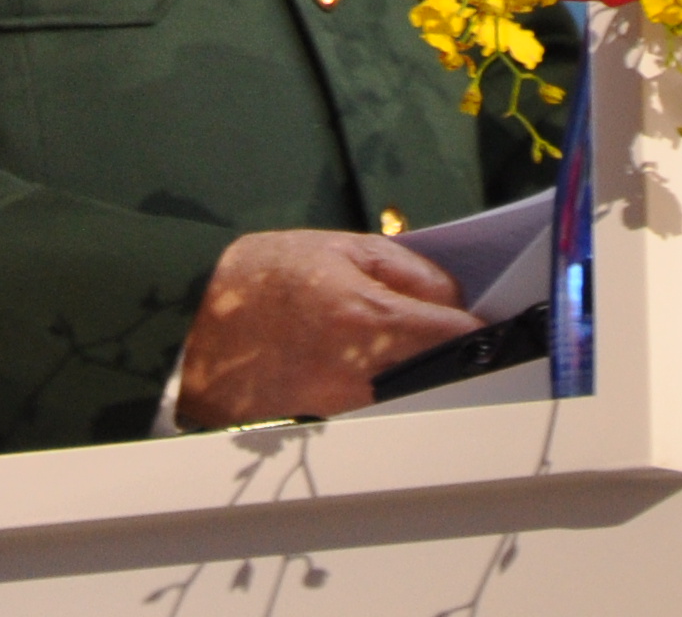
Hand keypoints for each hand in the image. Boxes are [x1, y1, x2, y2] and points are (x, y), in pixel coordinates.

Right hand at [171, 229, 479, 427]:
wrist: (184, 330)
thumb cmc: (261, 280)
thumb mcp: (338, 248)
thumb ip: (409, 270)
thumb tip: (457, 299)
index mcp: (373, 322)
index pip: (463, 336)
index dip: (487, 327)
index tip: (497, 321)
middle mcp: (367, 378)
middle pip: (448, 379)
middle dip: (462, 360)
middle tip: (464, 342)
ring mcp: (347, 413)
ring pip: (418, 403)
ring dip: (430, 383)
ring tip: (423, 359)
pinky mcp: (327, 433)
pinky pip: (380, 418)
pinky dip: (393, 401)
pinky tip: (384, 381)